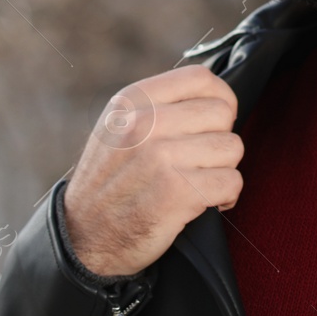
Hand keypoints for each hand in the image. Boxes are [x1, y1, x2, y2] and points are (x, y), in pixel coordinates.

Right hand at [63, 65, 244, 276]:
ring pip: (232, 148)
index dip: (220, 99)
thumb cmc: (110, 182)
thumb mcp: (119, 126)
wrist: (84, 237)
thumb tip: (216, 95)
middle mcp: (145, 123)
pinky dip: (226, 197)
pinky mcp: (178, 192)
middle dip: (219, 139)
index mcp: (132, 100)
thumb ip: (160, 105)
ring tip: (199, 181)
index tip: (215, 122)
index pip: (200, 78)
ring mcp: (161, 157)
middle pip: (222, 113)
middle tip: (200, 161)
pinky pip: (232, 181)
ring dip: (223, 169)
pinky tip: (206, 203)